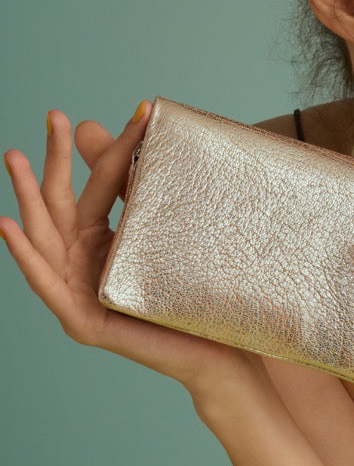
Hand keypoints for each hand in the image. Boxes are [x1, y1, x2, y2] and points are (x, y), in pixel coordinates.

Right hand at [1, 105, 254, 390]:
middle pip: (62, 204)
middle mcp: (84, 263)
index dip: (110, 150)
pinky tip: (7, 226)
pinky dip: (25, 255)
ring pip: (45, 238)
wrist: (220, 354)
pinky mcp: (82, 323)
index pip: (98, 186)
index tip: (138, 111)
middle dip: (53, 160)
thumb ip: (148, 197)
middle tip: (52, 115)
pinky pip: (48, 285)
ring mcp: (78, 293)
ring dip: (26, 196)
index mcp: (103, 241)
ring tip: (14, 156)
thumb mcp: (169, 240)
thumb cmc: (195, 300)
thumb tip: (151, 137)